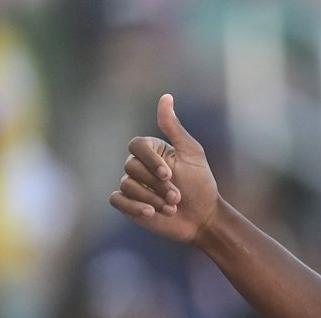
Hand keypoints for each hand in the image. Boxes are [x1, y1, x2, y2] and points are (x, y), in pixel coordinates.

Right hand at [109, 94, 219, 244]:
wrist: (203, 218)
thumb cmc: (201, 185)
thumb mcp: (192, 154)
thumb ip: (174, 128)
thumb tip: (166, 96)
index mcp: (152, 151)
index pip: (136, 145)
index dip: (150, 161)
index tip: (169, 175)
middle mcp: (138, 165)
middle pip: (131, 167)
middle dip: (157, 185)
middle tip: (177, 197)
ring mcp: (132, 185)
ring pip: (126, 185)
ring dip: (151, 198)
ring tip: (171, 207)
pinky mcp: (128, 204)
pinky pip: (117, 200)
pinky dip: (133, 206)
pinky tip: (150, 213)